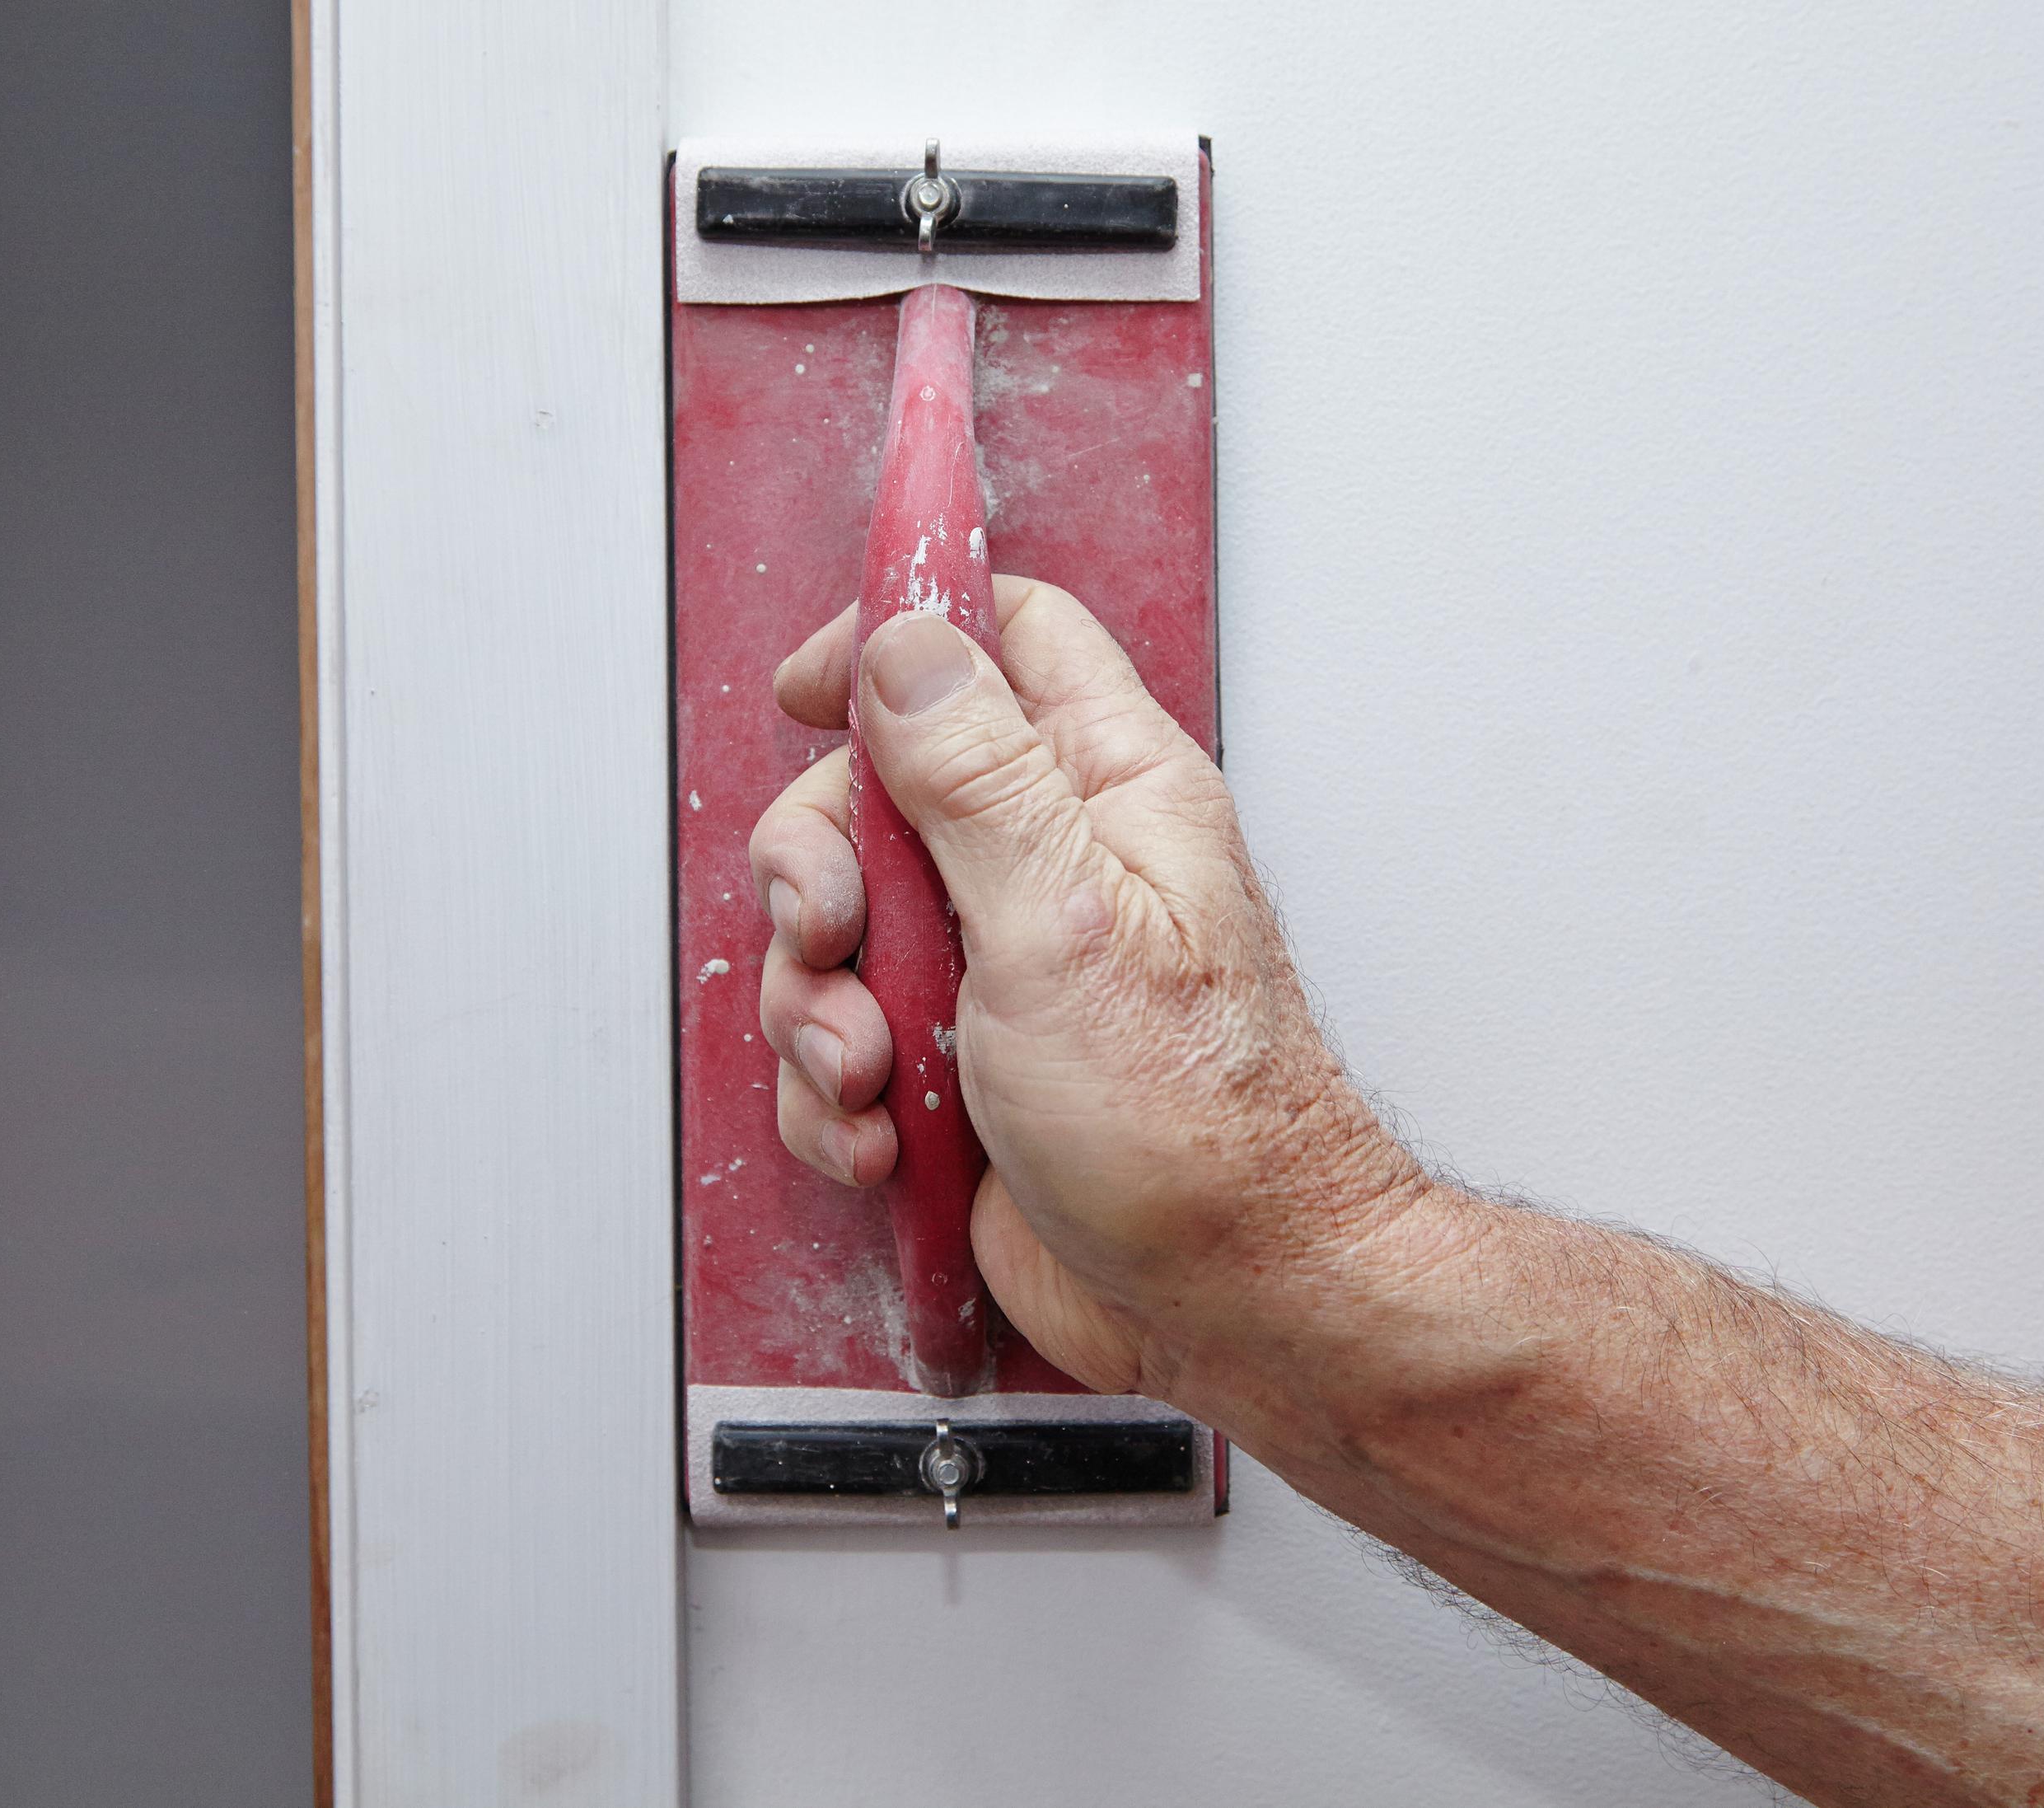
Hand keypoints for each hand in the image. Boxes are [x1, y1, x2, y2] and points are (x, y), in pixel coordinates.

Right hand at [748, 576, 1426, 1395]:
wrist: (1231, 1303)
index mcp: (1107, 791)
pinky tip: (892, 1140)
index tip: (812, 693)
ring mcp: (999, 969)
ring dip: (822, 1012)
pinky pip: (843, 1048)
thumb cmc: (1206, 1128)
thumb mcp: (1069, 922)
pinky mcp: (959, 1067)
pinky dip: (839, 1100)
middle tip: (840, 938)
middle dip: (819, 874)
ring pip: (839, 934)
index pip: (997, 638)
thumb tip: (908, 646)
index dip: (894, 642)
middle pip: (873, 796)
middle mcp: (1051, 866)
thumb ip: (977, 777)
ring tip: (879, 1076)